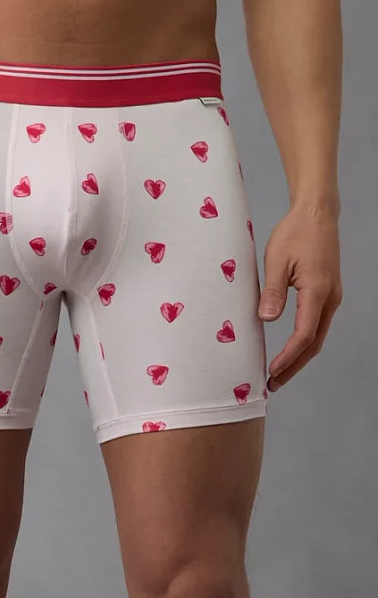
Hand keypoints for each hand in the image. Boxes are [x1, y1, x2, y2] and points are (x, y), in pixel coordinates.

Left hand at [258, 205, 342, 391]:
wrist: (317, 214)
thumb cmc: (295, 233)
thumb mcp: (276, 261)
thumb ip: (273, 292)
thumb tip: (267, 320)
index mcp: (317, 292)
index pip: (303, 336)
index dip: (288, 357)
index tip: (272, 372)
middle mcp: (329, 299)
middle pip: (314, 343)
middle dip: (294, 366)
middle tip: (274, 383)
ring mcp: (331, 297)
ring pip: (317, 336)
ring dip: (299, 356)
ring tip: (279, 372)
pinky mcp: (327, 292)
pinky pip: (317, 324)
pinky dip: (304, 341)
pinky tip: (291, 347)